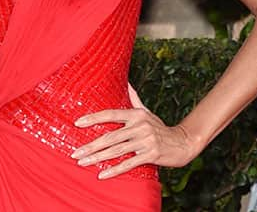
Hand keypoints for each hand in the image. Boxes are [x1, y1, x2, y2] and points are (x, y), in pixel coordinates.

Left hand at [71, 85, 198, 178]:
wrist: (182, 143)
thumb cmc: (159, 128)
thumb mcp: (146, 112)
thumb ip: (134, 98)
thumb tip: (126, 80)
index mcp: (136, 114)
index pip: (111, 114)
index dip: (93, 118)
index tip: (77, 123)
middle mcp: (140, 126)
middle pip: (110, 136)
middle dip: (90, 146)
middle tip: (74, 153)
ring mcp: (145, 140)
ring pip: (116, 151)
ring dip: (97, 158)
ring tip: (82, 163)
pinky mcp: (150, 155)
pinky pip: (128, 164)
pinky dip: (114, 170)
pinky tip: (101, 175)